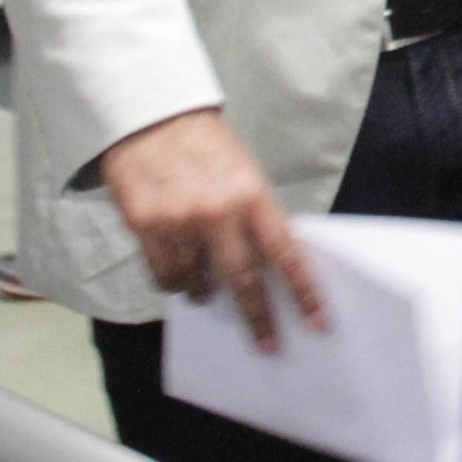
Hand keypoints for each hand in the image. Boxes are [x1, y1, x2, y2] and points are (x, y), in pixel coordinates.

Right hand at [97, 108, 323, 345]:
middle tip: (267, 343)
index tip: (317, 322)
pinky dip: (173, 283)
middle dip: (258, 318)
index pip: (286, 253)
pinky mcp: (144, 225)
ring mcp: (178, 221)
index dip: (303, 292)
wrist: (152, 118)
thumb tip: (269, 268)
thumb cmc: (206, 148)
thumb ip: (256, 218)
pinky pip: (164, 275)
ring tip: (207, 291)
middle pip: (242, 281)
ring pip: (196, 284)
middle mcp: (218, 211)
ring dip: (205, 294)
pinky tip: (178, 276)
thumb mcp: (244, 175)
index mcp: (252, 195)